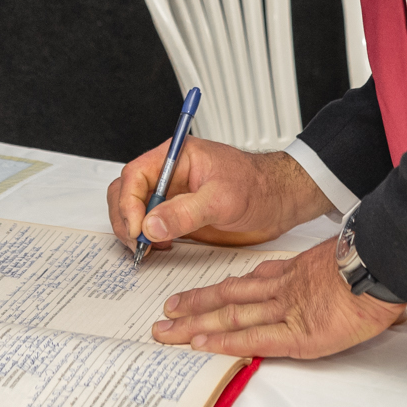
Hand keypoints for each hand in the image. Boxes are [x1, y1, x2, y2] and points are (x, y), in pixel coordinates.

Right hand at [107, 137, 331, 250]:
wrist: (281, 202)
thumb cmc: (259, 187)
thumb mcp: (223, 199)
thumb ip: (185, 212)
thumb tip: (150, 225)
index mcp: (177, 158)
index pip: (135, 175)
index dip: (129, 203)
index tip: (138, 229)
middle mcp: (170, 175)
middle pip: (126, 192)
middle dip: (126, 219)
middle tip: (138, 244)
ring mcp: (173, 197)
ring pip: (135, 210)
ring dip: (133, 231)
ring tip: (147, 249)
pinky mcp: (179, 216)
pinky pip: (151, 226)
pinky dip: (146, 239)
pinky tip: (159, 249)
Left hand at [151, 236, 406, 357]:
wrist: (382, 265)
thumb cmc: (373, 262)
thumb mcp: (345, 259)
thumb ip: (333, 272)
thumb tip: (340, 284)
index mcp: (294, 274)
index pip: (248, 283)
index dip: (220, 290)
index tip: (199, 296)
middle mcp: (282, 290)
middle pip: (228, 298)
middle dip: (194, 306)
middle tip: (165, 313)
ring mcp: (286, 311)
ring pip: (230, 315)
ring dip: (195, 322)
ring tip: (167, 330)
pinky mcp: (296, 335)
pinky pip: (252, 338)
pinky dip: (225, 340)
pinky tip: (201, 344)